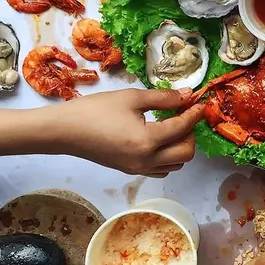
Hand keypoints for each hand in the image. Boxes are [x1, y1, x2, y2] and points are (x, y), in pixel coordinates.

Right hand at [46, 88, 202, 175]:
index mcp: (147, 141)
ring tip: (173, 125)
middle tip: (185, 114)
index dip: (195, 113)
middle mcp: (146, 160)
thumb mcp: (132, 97)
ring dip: (181, 146)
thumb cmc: (95, 110)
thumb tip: (187, 94)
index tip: (200, 102)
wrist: (64, 131)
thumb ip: (164, 97)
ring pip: (175, 164)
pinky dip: (168, 156)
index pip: (182, 128)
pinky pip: (160, 169)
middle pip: (186, 153)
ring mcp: (138, 169)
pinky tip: (160, 138)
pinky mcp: (129, 170)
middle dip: (191, 133)